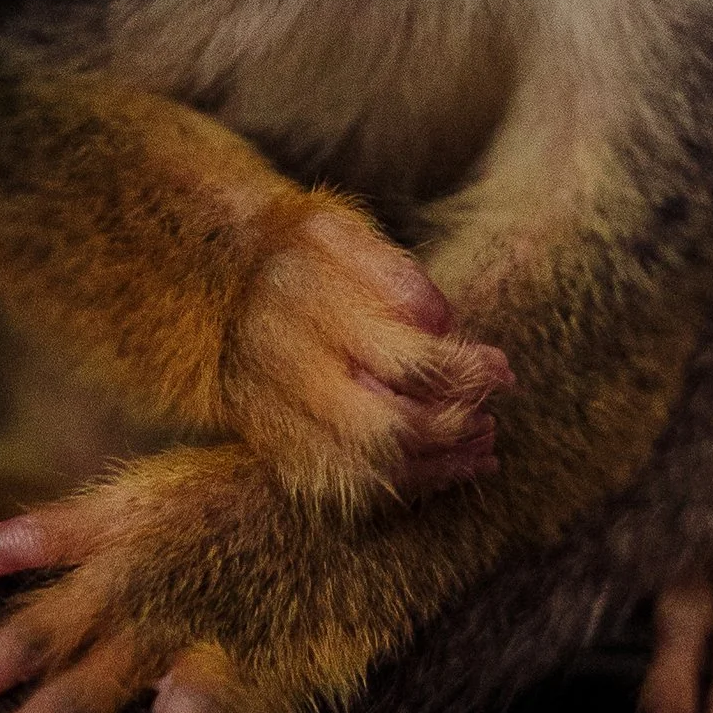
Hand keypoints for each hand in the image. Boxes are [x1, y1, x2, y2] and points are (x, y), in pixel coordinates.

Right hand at [224, 199, 509, 496]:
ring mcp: (269, 404)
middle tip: (489, 410)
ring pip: (369, 465)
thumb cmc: (298, 255)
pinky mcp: (267, 440)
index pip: (403, 355)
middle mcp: (282, 350)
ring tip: (482, 441)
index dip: (464, 370)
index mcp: (304, 288)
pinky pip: (346, 480)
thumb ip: (396, 277)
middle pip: (389, 424)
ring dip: (440, 461)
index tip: (500, 370)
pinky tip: (450, 465)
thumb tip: (442, 330)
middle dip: (454, 425)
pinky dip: (409, 480)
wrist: (212, 284)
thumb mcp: (340, 232)